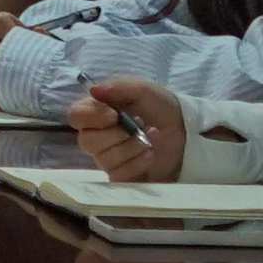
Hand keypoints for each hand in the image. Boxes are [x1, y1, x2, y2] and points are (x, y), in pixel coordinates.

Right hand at [70, 76, 190, 180]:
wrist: (186, 132)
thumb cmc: (161, 108)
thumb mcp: (144, 90)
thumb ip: (119, 87)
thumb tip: (93, 90)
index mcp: (97, 111)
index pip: (75, 116)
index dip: (91, 117)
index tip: (113, 115)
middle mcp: (97, 136)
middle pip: (87, 141)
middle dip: (116, 134)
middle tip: (138, 125)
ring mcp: (107, 158)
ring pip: (104, 159)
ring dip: (131, 147)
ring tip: (150, 138)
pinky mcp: (121, 176)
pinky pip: (119, 174)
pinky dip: (137, 162)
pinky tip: (150, 154)